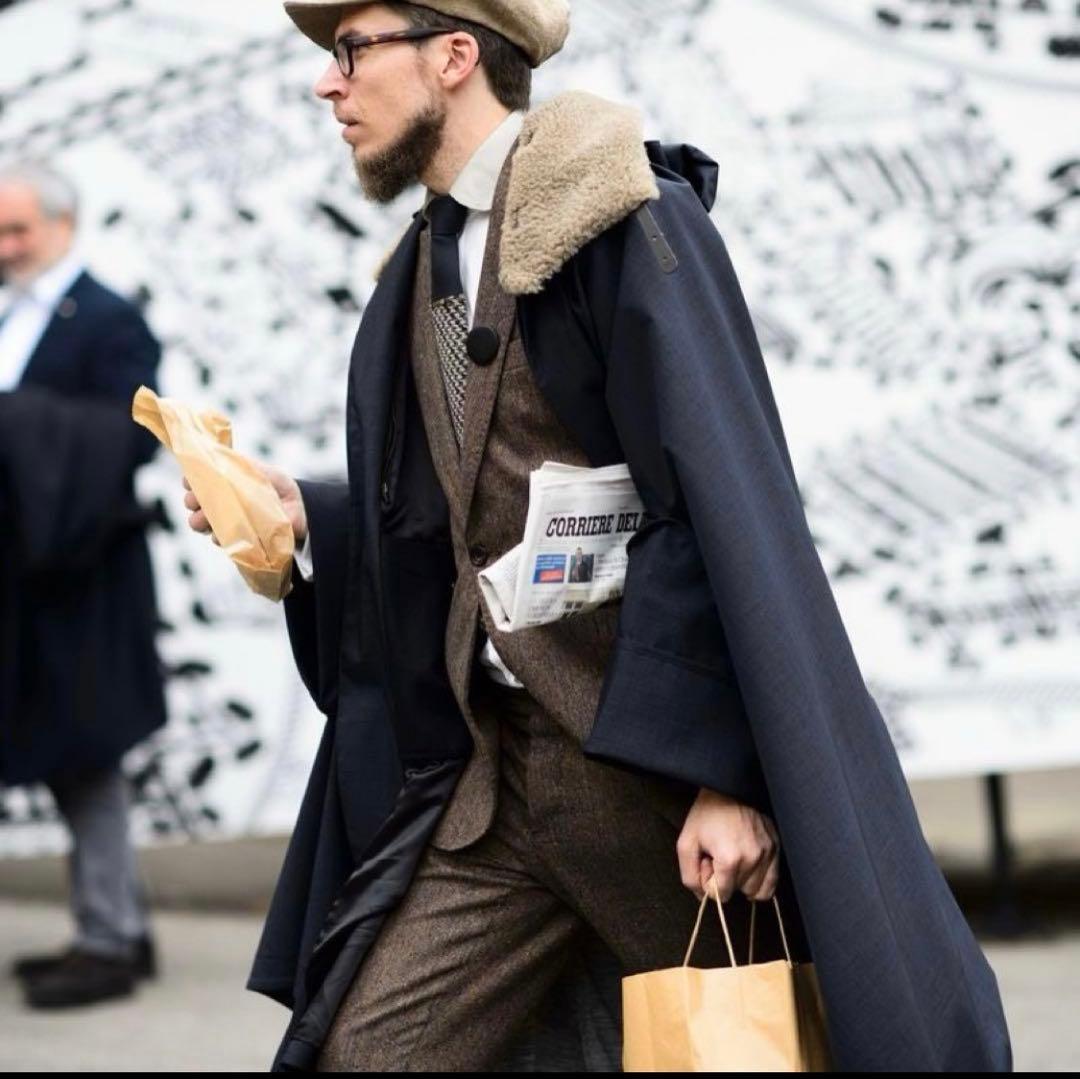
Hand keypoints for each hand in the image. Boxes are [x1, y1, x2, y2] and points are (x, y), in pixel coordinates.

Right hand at [182, 462, 308, 544]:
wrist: (300, 510)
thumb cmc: (280, 487)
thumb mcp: (265, 472)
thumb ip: (245, 466)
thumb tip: (222, 460)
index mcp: (223, 481)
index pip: (197, 479)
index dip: (190, 480)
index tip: (189, 482)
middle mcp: (220, 501)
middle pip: (192, 501)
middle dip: (191, 501)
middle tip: (196, 502)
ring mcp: (225, 520)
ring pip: (199, 522)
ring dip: (199, 520)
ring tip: (206, 520)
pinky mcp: (235, 538)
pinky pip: (218, 539)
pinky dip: (218, 537)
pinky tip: (221, 534)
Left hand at [676, 788, 779, 902]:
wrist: (728, 787)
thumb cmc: (705, 814)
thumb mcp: (686, 844)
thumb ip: (689, 877)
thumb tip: (703, 898)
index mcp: (730, 859)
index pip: (720, 895)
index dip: (709, 881)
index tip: (707, 861)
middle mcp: (754, 858)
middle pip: (738, 892)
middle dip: (725, 879)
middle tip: (718, 856)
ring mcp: (769, 853)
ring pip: (756, 890)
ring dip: (742, 880)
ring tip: (733, 857)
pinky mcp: (777, 847)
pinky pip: (772, 881)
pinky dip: (759, 880)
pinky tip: (748, 865)